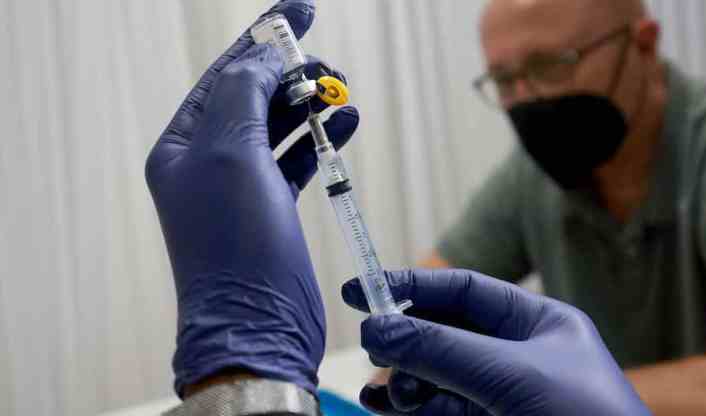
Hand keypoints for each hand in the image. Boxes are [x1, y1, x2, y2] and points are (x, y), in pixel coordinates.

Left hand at [145, 0, 358, 396]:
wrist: (257, 325)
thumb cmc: (235, 246)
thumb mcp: (230, 155)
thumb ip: (245, 93)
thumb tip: (264, 54)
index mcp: (182, 146)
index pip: (225, 73)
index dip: (263, 37)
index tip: (302, 9)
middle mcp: (207, 163)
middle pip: (252, 96)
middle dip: (290, 73)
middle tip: (329, 64)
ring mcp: (241, 188)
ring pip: (277, 127)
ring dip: (308, 105)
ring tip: (341, 91)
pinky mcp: (272, 209)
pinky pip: (296, 159)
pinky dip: (319, 139)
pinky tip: (344, 123)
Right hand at [342, 269, 650, 414]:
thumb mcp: (513, 376)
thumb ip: (443, 350)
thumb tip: (377, 328)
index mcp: (537, 325)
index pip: (465, 292)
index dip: (412, 287)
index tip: (360, 289)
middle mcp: (517, 357)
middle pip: (443, 334)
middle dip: (406, 340)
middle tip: (372, 345)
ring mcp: (501, 397)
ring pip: (434, 377)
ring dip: (404, 379)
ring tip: (384, 392)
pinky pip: (437, 410)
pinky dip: (408, 408)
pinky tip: (384, 405)